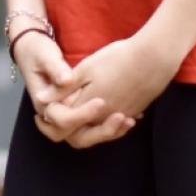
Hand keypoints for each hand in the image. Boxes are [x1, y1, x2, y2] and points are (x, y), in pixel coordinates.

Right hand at [11, 29, 129, 146]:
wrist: (31, 48)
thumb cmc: (37, 52)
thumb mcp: (46, 57)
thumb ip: (56, 70)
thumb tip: (64, 80)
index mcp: (43, 103)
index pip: (63, 120)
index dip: (82, 114)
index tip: (100, 101)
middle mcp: (53, 114)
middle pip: (77, 137)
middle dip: (100, 131)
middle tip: (120, 117)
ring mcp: (65, 114)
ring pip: (88, 135)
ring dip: (109, 131)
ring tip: (128, 118)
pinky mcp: (76, 111)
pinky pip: (95, 128)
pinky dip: (112, 126)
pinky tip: (130, 116)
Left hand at [50, 34, 177, 147]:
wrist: (154, 58)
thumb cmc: (117, 59)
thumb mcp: (85, 69)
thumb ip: (63, 88)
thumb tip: (41, 101)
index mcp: (89, 106)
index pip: (64, 124)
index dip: (51, 118)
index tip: (45, 109)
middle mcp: (105, 117)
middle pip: (81, 137)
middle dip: (67, 130)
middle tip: (54, 118)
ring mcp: (122, 116)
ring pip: (99, 132)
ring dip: (86, 127)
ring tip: (76, 114)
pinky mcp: (134, 111)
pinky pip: (116, 124)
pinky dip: (105, 122)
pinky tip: (102, 109)